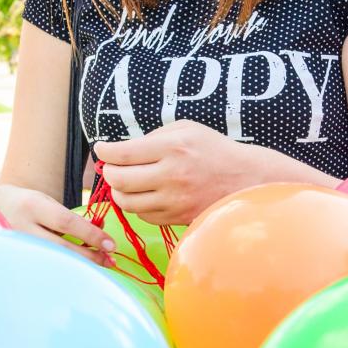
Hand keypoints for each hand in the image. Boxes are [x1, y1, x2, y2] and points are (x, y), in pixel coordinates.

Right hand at [0, 183, 115, 266]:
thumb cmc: (26, 204)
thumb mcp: (47, 202)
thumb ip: (70, 217)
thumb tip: (100, 231)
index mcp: (32, 206)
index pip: (67, 222)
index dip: (91, 235)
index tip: (111, 245)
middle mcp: (22, 227)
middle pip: (62, 247)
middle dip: (89, 256)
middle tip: (111, 261)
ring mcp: (16, 247)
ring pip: (53, 262)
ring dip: (79, 267)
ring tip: (100, 267)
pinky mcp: (14, 262)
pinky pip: (43, 270)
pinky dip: (63, 273)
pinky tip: (77, 274)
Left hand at [95, 120, 251, 226]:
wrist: (245, 179)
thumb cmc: (213, 149)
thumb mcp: (186, 129)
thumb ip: (153, 136)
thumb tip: (122, 149)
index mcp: (173, 147)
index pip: (123, 153)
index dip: (105, 151)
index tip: (101, 149)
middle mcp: (172, 175)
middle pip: (120, 180)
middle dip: (108, 173)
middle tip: (111, 166)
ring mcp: (175, 200)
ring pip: (128, 202)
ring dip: (120, 191)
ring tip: (126, 181)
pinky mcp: (178, 217)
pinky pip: (144, 216)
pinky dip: (138, 205)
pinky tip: (145, 194)